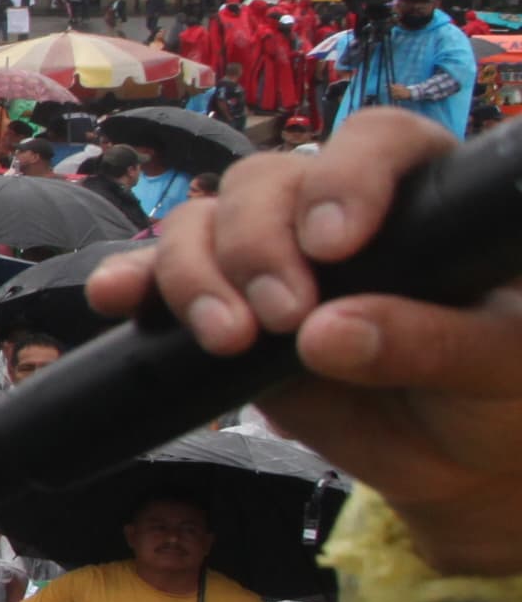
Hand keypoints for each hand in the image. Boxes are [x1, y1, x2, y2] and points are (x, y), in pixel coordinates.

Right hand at [86, 110, 521, 575]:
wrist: (455, 459)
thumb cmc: (499, 395)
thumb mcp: (499, 369)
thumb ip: (429, 343)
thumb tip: (326, 333)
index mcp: (423, 199)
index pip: (378, 142)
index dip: (346, 178)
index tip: (335, 245)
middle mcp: (336, 211)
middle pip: (268, 181)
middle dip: (256, 247)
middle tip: (280, 318)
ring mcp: (272, 256)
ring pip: (205, 221)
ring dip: (196, 274)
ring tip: (226, 342)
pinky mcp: (223, 304)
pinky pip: (158, 272)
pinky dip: (133, 280)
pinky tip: (117, 298)